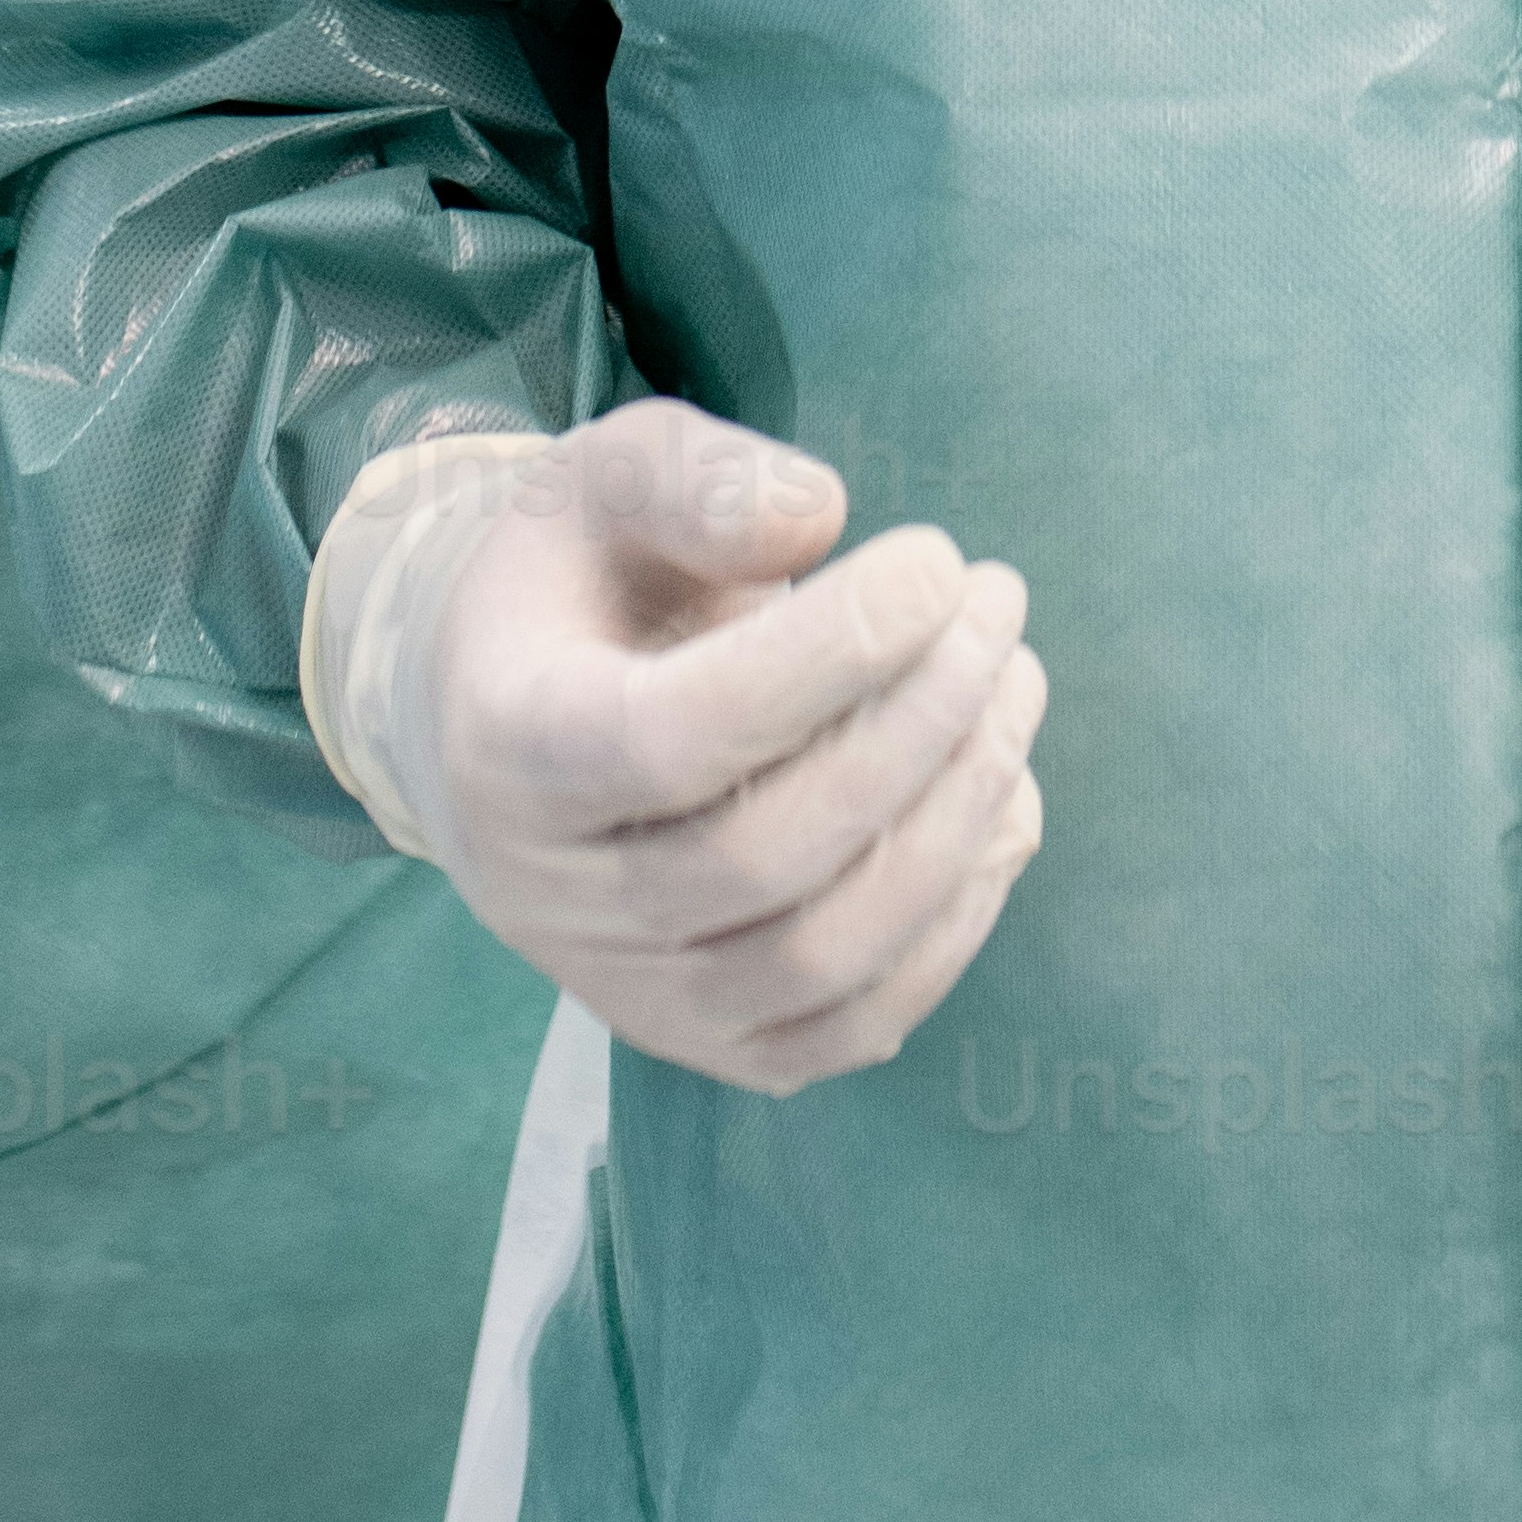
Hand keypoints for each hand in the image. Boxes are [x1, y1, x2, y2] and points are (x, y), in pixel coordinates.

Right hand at [301, 401, 1042, 1090]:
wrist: (506, 719)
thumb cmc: (578, 581)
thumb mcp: (608, 478)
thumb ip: (698, 480)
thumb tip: (819, 516)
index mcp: (510, 752)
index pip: (672, 738)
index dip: (825, 655)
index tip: (937, 559)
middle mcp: (551, 904)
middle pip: (760, 858)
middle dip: (918, 727)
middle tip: (998, 605)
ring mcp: (631, 994)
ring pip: (818, 960)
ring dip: (954, 822)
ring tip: (1016, 684)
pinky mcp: (712, 1044)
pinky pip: (849, 1028)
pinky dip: (953, 928)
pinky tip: (1003, 805)